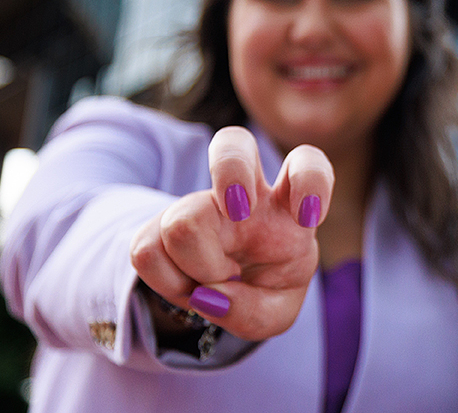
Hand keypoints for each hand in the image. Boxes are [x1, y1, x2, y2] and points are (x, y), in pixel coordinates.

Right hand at [130, 126, 333, 340]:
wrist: (224, 294)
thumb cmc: (263, 290)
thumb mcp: (273, 315)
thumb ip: (251, 312)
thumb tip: (210, 296)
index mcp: (286, 208)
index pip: (308, 164)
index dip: (311, 180)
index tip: (308, 218)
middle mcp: (242, 194)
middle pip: (233, 143)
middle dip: (232, 172)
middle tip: (239, 212)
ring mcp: (197, 204)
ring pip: (182, 219)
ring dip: (198, 269)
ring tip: (212, 285)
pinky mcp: (158, 224)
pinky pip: (146, 250)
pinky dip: (166, 282)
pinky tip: (187, 286)